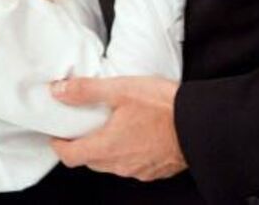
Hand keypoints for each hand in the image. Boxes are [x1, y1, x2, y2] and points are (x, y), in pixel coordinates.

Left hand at [50, 76, 186, 181]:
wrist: (201, 124)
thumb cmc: (164, 107)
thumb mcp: (121, 89)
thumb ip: (87, 90)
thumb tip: (59, 91)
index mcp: (107, 147)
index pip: (70, 156)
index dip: (59, 146)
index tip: (57, 135)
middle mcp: (120, 164)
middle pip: (90, 160)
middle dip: (83, 144)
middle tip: (85, 125)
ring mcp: (139, 170)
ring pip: (112, 163)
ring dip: (107, 148)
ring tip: (114, 125)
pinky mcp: (156, 170)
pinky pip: (133, 164)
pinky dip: (129, 152)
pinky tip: (138, 134)